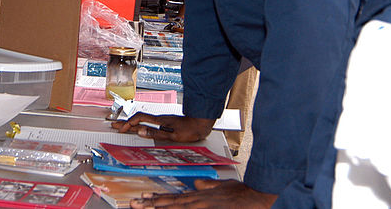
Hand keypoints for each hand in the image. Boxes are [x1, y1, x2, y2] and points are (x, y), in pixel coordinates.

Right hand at [112, 114, 213, 141]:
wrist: (201, 123)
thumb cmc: (189, 130)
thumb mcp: (172, 135)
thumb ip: (155, 133)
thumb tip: (140, 131)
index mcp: (159, 121)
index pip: (139, 119)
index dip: (129, 123)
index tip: (121, 129)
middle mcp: (159, 118)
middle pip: (138, 118)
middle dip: (126, 122)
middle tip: (114, 124)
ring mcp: (162, 119)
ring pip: (143, 119)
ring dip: (132, 122)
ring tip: (123, 125)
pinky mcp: (166, 122)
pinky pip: (148, 121)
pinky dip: (140, 123)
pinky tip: (140, 126)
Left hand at [130, 179, 276, 207]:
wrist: (256, 196)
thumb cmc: (241, 193)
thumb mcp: (221, 186)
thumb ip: (208, 186)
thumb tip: (197, 184)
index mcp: (200, 195)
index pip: (174, 198)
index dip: (159, 198)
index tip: (145, 198)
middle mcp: (198, 200)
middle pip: (170, 203)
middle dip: (151, 204)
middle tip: (134, 204)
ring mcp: (202, 206)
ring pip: (176, 208)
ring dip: (159, 207)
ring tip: (142, 207)